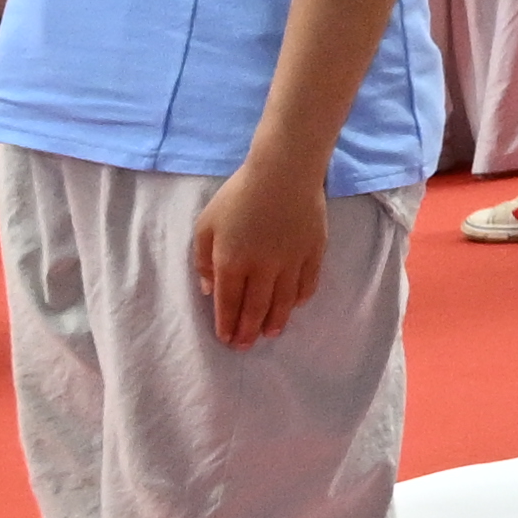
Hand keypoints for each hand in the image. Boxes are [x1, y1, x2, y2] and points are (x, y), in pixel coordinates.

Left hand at [191, 153, 323, 344]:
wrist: (284, 172)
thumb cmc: (238, 195)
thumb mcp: (206, 224)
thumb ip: (203, 261)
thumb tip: (210, 290)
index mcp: (232, 262)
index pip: (229, 303)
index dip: (227, 324)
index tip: (226, 339)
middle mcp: (263, 269)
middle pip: (256, 308)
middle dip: (249, 330)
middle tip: (245, 345)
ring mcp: (291, 262)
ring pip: (284, 302)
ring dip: (276, 321)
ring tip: (270, 333)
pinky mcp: (313, 253)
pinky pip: (307, 284)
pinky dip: (300, 299)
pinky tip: (294, 306)